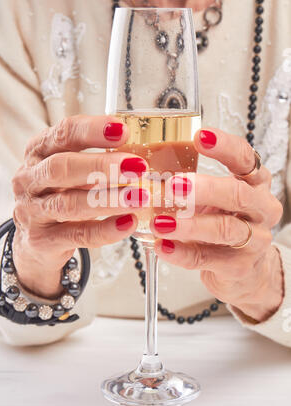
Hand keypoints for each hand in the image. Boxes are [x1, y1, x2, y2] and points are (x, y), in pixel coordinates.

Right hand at [12, 115, 148, 297]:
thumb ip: (95, 160)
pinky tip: (128, 223)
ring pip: (69, 204)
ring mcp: (33, 212)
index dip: (92, 131)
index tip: (123, 130)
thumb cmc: (58, 195)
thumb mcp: (69, 171)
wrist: (32, 242)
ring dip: (108, 200)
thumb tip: (141, 154)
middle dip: (101, 166)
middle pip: (62, 167)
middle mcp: (29, 180)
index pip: (62, 134)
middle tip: (137, 166)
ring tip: (140, 197)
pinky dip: (105, 230)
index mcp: (38, 152)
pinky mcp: (42, 241)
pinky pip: (78, 235)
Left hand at [152, 128, 283, 322]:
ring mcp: (254, 240)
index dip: (224, 146)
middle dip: (204, 189)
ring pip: (224, 229)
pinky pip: (207, 258)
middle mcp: (261, 209)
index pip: (245, 159)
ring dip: (189, 225)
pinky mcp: (239, 267)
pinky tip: (162, 246)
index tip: (199, 136)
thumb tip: (144, 170)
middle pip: (237, 194)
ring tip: (159, 222)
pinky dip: (181, 252)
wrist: (245, 270)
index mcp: (255, 183)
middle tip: (173, 184)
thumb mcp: (216, 199)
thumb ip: (193, 184)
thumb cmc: (225, 223)